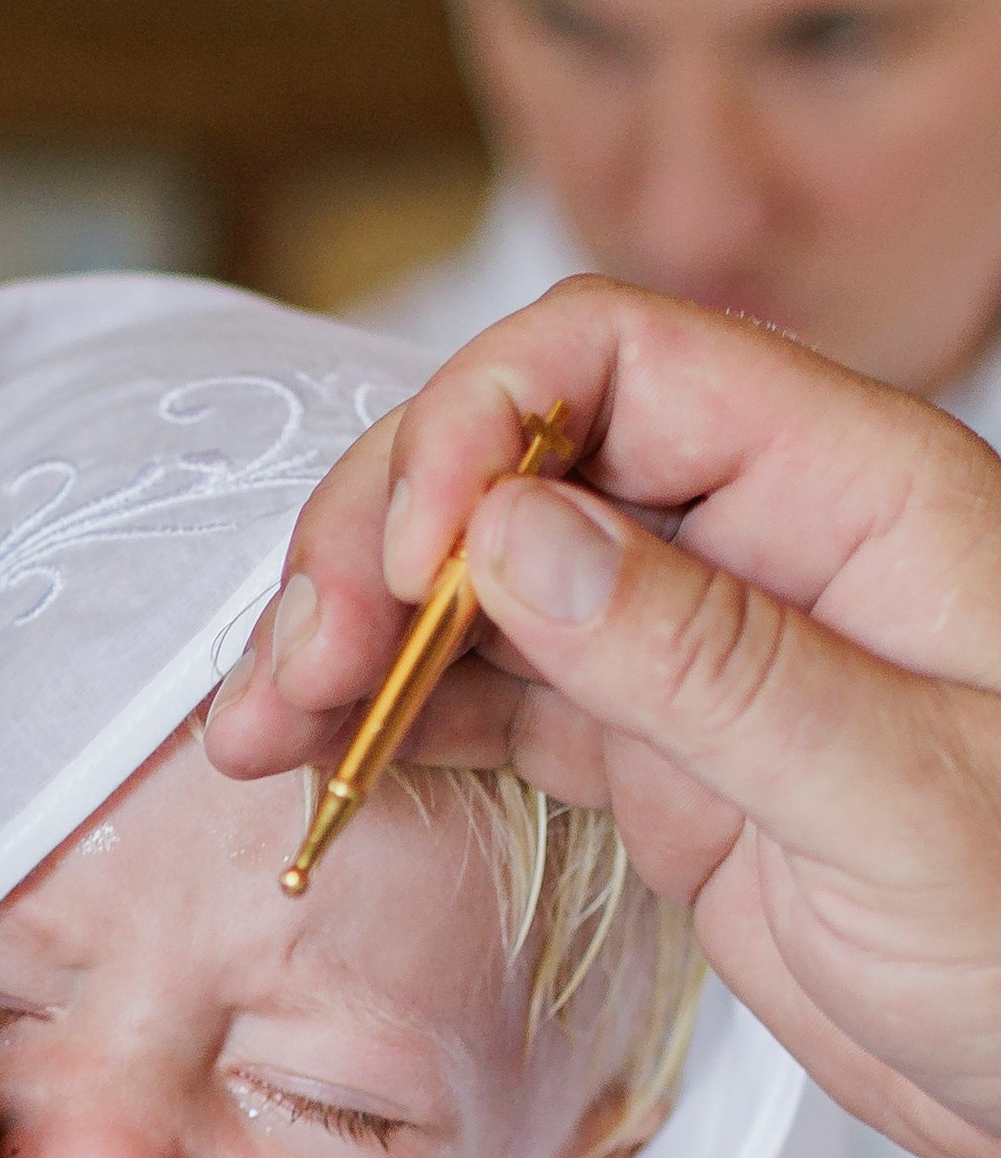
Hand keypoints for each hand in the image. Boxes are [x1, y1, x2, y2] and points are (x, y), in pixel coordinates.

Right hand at [207, 279, 1000, 1157]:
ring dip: (354, 637)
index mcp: (849, 487)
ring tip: (258, 728)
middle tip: (298, 666)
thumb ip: (704, 659)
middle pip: (511, 459)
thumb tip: (511, 529)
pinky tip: (317, 762)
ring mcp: (704, 648)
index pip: (611, 359)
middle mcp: (761, 541)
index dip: (472, 429)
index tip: (401, 562)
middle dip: (374, 543)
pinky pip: (503, 699)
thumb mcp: (899, 798)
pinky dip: (397, 722)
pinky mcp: (671, 757)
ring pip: (481, 582)